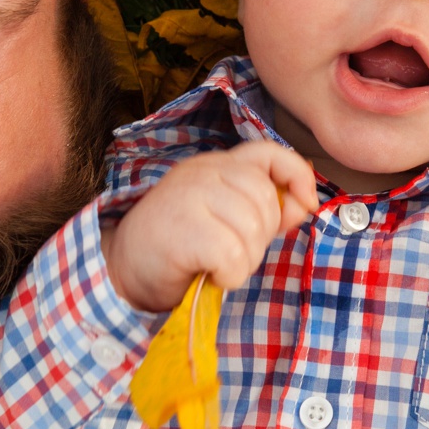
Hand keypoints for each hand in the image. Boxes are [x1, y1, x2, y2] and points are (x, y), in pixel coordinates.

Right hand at [101, 142, 318, 312]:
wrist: (123, 269)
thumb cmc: (178, 247)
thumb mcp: (225, 220)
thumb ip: (263, 209)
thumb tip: (305, 204)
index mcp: (216, 166)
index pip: (269, 153)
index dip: (297, 176)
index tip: (305, 204)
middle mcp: (203, 172)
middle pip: (265, 201)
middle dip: (260, 238)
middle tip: (230, 255)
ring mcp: (190, 195)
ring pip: (252, 230)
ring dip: (243, 261)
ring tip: (216, 265)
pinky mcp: (182, 227)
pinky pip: (232, 255)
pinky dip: (228, 275)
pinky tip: (209, 275)